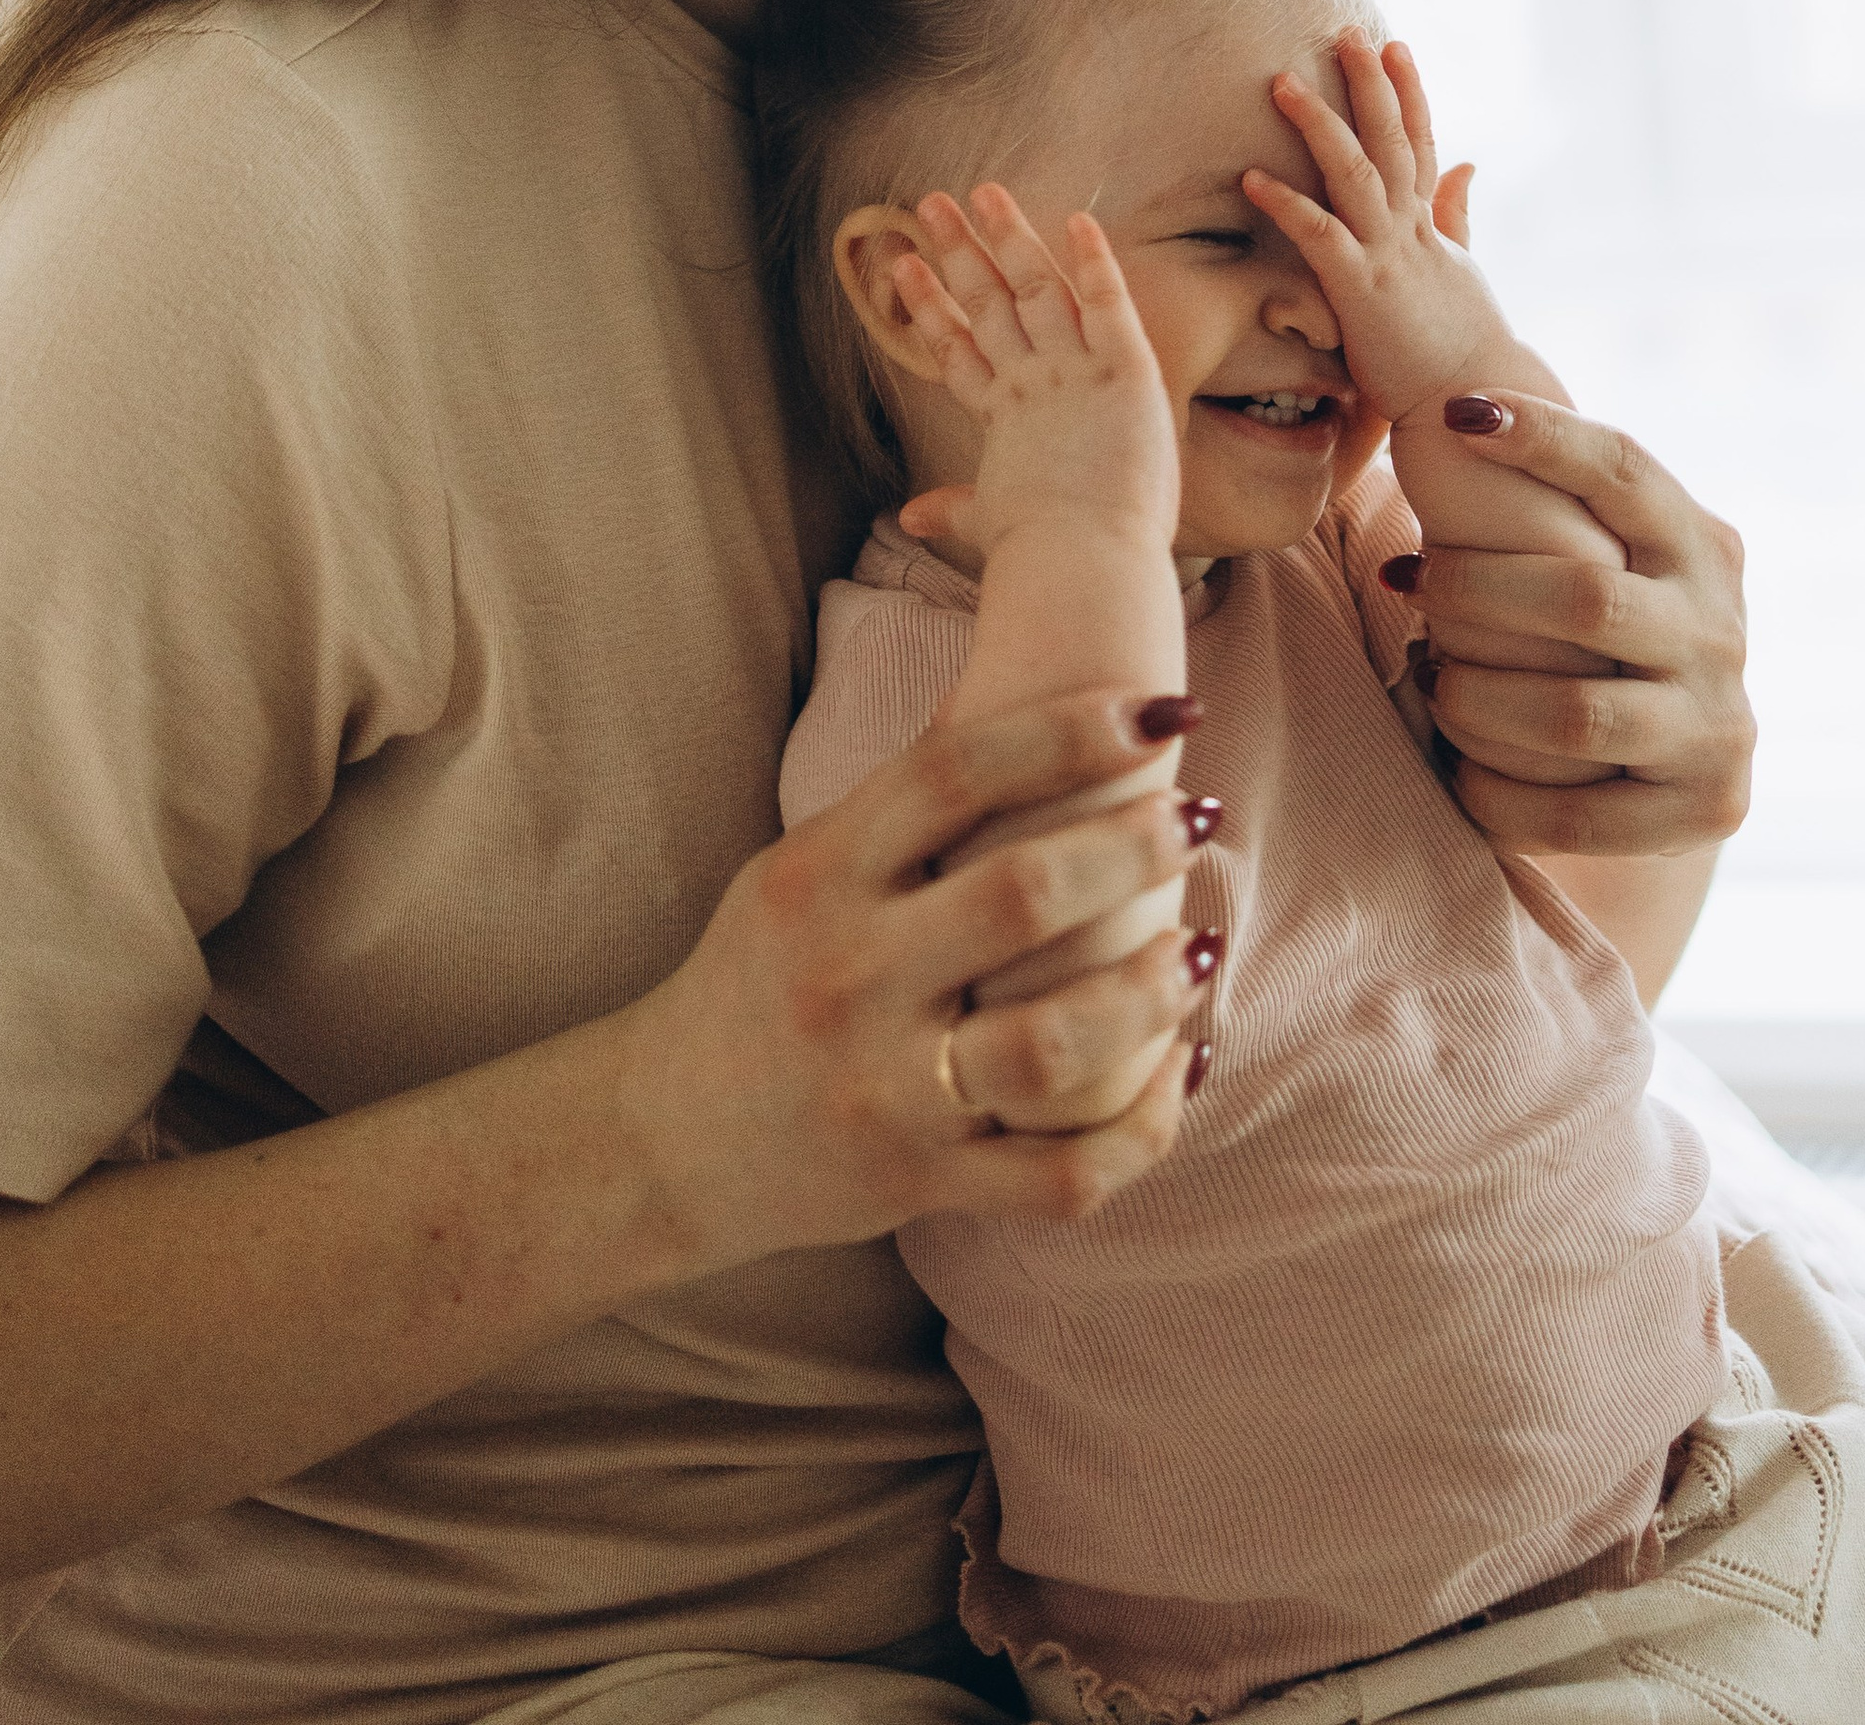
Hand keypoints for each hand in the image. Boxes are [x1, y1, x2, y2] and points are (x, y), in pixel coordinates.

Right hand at [626, 684, 1211, 1262]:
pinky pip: (1058, 1174)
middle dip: (1135, 847)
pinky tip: (1181, 1070)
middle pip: (1019, 894)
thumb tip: (1006, 680)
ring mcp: (885, 1090)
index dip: (1071, 731)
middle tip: (1198, 817)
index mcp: (820, 875)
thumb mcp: (800, 865)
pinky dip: (1141, 1127)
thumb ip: (899, 795)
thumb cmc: (760, 976)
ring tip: (1202, 946)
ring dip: (1152, 993)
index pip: (955, 772)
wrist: (662, 1142)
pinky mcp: (920, 1184)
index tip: (1164, 708)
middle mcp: (849, 976)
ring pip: (1053, 1044)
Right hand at [888, 186, 1180, 567]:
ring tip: (981, 192)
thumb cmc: (1044, 552)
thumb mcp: (991, 522)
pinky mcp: (1123, 370)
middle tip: (928, 204)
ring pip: (1037, 288)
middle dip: (957, 252)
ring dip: (1008, 238)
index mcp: (1003, 417)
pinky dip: (1093, 261)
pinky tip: (1077, 220)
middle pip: (987, 304)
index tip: (903, 268)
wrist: (1082, 562)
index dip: (929, 307)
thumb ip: (953, 509)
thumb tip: (908, 518)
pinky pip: (1108, 302)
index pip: (958, 349)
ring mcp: (1074, 372)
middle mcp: (1031, 383)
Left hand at [1240, 29, 1508, 426]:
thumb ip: (1457, 218)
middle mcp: (1412, 231)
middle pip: (1390, 140)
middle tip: (1345, 33)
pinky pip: (1320, 237)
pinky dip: (1286, 204)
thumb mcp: (1461, 273)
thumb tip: (1466, 166)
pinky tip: (1251, 178)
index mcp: (1430, 228)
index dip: (1407, 94)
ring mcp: (1388, 257)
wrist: (1473, 408)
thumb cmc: (1461, 352)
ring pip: (1354, 173)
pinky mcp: (1363, 291)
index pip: (1419, 144)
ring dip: (1318, 124)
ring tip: (1282, 82)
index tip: (1394, 46)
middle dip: (1368, 84)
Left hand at [1390, 393, 1753, 856]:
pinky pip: (1572, 814)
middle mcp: (1719, 628)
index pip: (1625, 470)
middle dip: (1473, 587)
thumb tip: (1444, 412)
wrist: (1680, 767)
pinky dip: (1493, 789)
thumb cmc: (1604, 631)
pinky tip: (1456, 766)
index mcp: (1699, 544)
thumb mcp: (1607, 554)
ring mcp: (1718, 723)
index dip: (1543, 437)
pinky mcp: (1704, 809)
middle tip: (1408, 578)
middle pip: (1582, 597)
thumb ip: (1553, 503)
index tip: (1454, 416)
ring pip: (1572, 714)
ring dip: (1474, 696)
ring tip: (1431, 678)